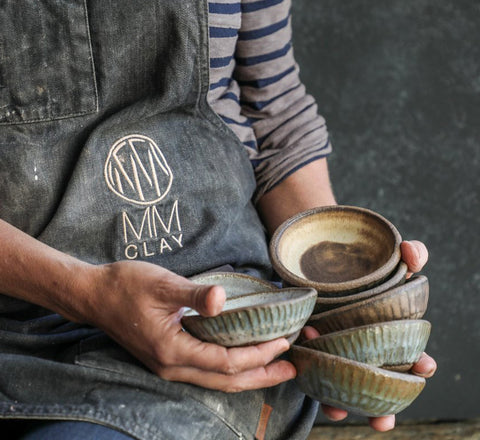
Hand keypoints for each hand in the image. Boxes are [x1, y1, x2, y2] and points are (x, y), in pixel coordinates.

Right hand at [82, 260, 295, 391]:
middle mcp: (172, 366)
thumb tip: (223, 299)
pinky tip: (243, 359)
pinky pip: (206, 372)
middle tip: (292, 369)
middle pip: (226, 380)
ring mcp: (168, 366)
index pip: (226, 362)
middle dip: (261, 375)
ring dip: (248, 375)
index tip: (283, 342)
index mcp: (172, 350)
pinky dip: (230, 369)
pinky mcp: (168, 358)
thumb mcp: (162, 285)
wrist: (95, 296)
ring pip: (217, 381)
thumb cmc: (126, 286)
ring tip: (276, 369)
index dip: (257, 355)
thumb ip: (195, 294)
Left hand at [302, 239, 436, 430]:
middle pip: (382, 382)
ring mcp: (343, 351)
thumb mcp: (385, 256)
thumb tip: (413, 255)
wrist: (318, 263)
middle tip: (383, 418)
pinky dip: (318, 386)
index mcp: (391, 331)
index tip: (423, 366)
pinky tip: (314, 389)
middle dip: (386, 404)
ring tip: (340, 412)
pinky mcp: (317, 349)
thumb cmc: (360, 265)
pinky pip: (319, 374)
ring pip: (351, 387)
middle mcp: (369, 347)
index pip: (413, 353)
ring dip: (348, 405)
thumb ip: (409, 252)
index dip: (420, 364)